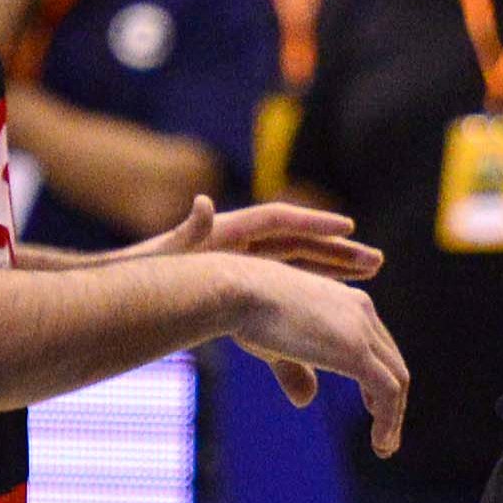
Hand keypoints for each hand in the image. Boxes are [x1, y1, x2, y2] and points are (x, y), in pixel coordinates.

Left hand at [125, 195, 381, 279]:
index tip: (347, 227)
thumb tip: (203, 202)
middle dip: (336, 250)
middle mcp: (242, 244)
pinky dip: (310, 287)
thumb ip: (188, 230)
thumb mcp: (166, 252)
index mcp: (228, 231)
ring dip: (332, 267)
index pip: (279, 220)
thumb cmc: (143, 272)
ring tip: (371, 273)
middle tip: (375, 260)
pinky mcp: (243, 284)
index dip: (314, 221)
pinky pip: (285, 284)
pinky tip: (335, 301)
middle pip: (298, 242)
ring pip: (299, 263)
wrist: (126, 290)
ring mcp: (245, 264)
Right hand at [224, 255, 408, 453]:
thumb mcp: (276, 345)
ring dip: (393, 417)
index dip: (379, 381)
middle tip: (385, 438)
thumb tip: (306, 401)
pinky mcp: (355, 350)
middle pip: (393, 363)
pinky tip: (380, 442)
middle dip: (393, 403)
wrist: (237, 292)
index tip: (373, 410)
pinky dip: (388, 419)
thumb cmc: (245, 312)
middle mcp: (362, 311)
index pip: (378, 347)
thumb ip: (296, 370)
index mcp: (347, 302)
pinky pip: (386, 391)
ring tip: (385, 447)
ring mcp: (361, 330)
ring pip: (396, 379)